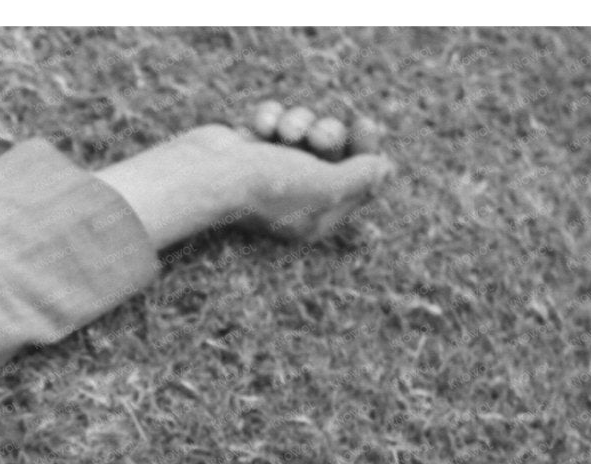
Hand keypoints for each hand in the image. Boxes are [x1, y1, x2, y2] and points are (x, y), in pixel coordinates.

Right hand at [95, 100, 395, 251]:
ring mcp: (272, 171)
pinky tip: (258, 127)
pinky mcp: (250, 149)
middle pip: (335, 151)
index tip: (364, 125)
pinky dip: (270, 117)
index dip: (366, 151)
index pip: (358, 181)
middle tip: (316, 135)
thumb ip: (362, 177)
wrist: (205, 174)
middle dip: (328, 133)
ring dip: (298, 121)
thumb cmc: (267, 186)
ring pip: (306, 129)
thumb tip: (385, 169)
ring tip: (283, 130)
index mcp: (316, 218)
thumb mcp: (327, 186)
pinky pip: (276, 118)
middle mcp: (296, 197)